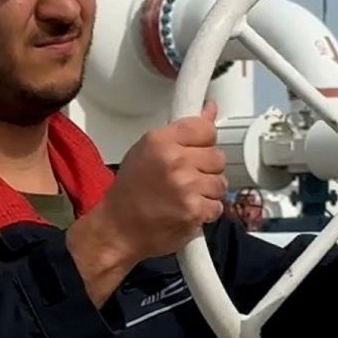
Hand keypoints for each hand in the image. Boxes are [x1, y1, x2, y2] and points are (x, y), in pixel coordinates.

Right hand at [73, 103, 227, 277]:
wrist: (117, 229)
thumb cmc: (129, 191)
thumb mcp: (147, 151)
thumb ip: (181, 132)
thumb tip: (210, 109)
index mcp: (160, 141)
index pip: (206, 129)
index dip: (204, 142)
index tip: (196, 151)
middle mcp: (174, 160)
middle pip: (217, 156)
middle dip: (207, 169)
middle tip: (188, 179)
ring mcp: (186, 186)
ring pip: (220, 183)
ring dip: (208, 192)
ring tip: (187, 196)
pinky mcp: (194, 211)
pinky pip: (217, 206)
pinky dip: (206, 212)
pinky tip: (188, 211)